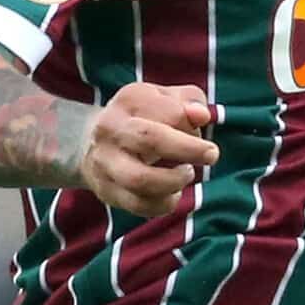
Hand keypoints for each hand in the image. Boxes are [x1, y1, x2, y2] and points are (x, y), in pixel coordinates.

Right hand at [77, 80, 217, 216]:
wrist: (93, 141)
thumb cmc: (144, 117)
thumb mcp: (167, 99)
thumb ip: (190, 101)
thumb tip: (201, 116)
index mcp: (130, 100)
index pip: (170, 111)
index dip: (192, 123)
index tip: (200, 127)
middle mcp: (111, 129)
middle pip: (149, 139)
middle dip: (187, 149)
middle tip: (211, 155)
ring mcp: (105, 162)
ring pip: (140, 179)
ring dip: (173, 181)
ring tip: (186, 174)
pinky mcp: (106, 190)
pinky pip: (138, 205)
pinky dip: (163, 204)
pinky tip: (172, 193)